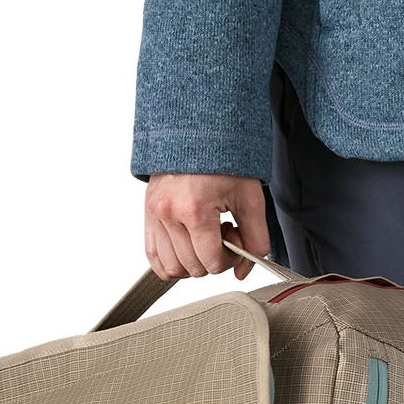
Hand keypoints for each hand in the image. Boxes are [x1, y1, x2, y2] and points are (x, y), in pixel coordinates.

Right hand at [145, 172, 270, 279]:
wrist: (200, 132)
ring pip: (171, 267)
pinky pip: (152, 256)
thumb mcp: (250, 199)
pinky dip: (170, 262)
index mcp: (194, 209)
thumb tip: (245, 270)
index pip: (212, 262)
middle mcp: (169, 213)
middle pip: (192, 267)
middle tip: (222, 235)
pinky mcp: (148, 213)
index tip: (235, 239)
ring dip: (192, 262)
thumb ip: (255, 239)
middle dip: (213, 259)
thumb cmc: (224, 160)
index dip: (230, 260)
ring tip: (204, 238)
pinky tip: (187, 249)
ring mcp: (154, 214)